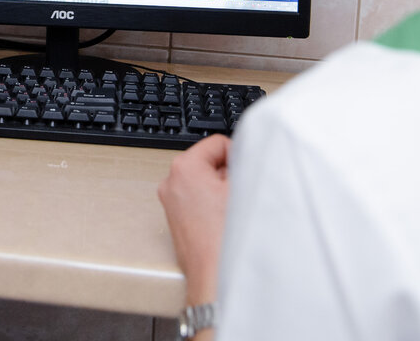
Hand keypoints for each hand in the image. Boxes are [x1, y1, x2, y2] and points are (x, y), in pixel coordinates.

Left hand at [158, 133, 230, 304]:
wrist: (216, 277)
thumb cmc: (226, 238)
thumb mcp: (244, 186)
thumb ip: (245, 162)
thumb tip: (248, 152)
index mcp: (184, 167)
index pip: (217, 142)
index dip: (237, 154)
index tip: (246, 169)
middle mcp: (171, 182)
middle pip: (209, 162)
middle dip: (228, 174)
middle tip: (242, 192)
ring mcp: (171, 202)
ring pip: (205, 183)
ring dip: (222, 191)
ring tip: (233, 210)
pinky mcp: (177, 220)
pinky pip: (198, 201)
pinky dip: (213, 206)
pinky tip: (226, 221)